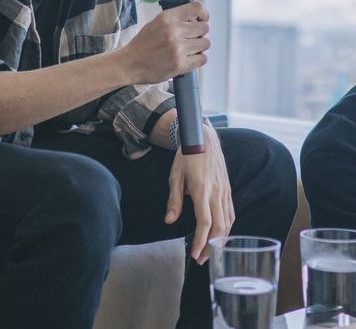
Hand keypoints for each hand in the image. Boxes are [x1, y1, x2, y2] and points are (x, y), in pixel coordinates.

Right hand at [120, 1, 210, 84]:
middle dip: (198, 34)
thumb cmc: (142, 45)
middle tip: (188, 39)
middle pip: (204, 28)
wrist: (128, 64)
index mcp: (167, 18)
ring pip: (205, 43)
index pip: (197, 8)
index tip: (202, 20)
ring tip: (185, 50)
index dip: (203, 14)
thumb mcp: (155, 23)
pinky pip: (202, 59)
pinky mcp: (180, 64)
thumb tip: (196, 18)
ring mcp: (178, 48)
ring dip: (198, 47)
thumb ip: (175, 19)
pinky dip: (197, 59)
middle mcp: (173, 31)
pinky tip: (186, 59)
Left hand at [165, 124, 234, 264]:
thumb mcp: (174, 177)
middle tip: (202, 259)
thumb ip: (174, 200)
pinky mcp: (228, 190)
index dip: (200, 240)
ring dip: (220, 239)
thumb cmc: (186, 157)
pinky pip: (231, 213)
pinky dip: (227, 227)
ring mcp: (225, 192)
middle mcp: (216, 193)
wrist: (204, 140)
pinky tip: (221, 235)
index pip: (204, 222)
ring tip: (210, 251)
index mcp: (201, 189)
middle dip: (211, 246)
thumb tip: (169, 220)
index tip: (194, 253)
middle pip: (219, 227)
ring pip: (228, 222)